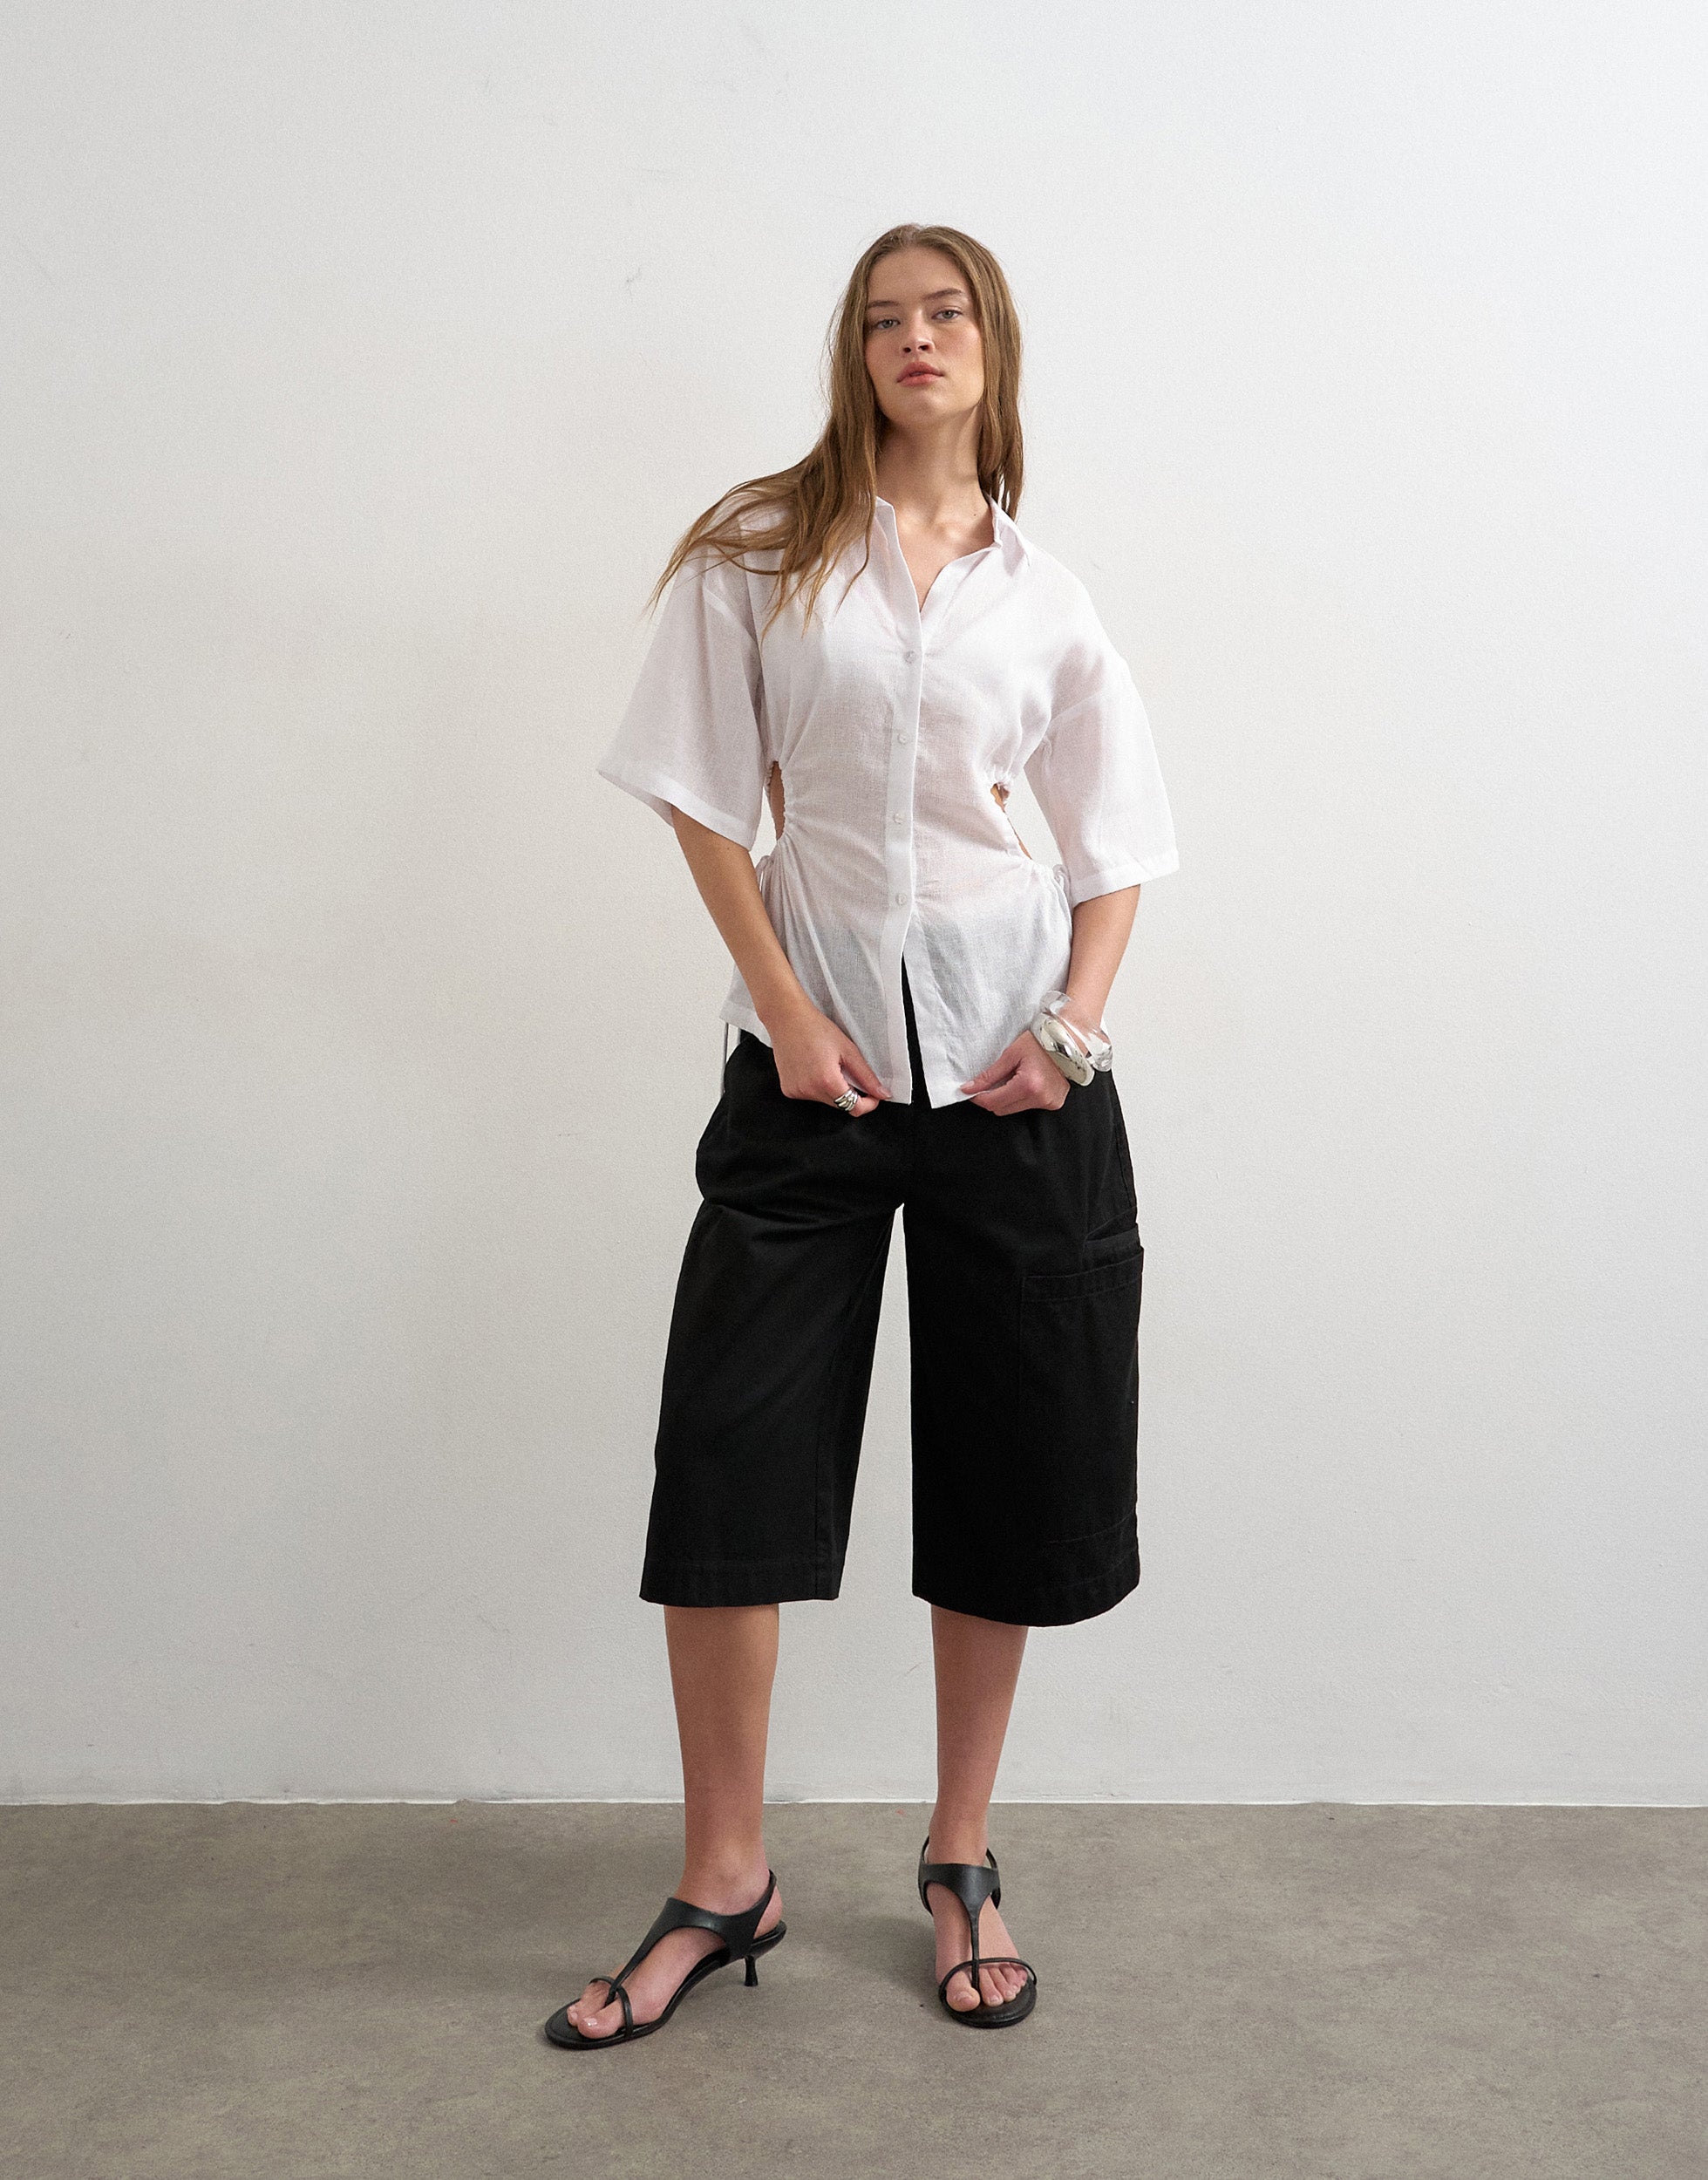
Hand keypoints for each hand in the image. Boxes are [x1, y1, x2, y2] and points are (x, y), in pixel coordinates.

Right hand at [767, 1003, 889, 1115]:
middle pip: (840, 1105)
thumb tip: (881, 1094)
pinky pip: (810, 1095)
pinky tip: (813, 1068)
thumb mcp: (848, 1050)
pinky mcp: (788, 1090)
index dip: (868, 1104)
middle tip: (848, 1071)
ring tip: (827, 1065)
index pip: (853, 1109)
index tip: (872, 1095)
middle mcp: (809, 1090)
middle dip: (850, 1094)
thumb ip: (866, 1076)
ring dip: (833, 1089)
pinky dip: (817, 1087)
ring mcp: (797, 1092)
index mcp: (827, 1081)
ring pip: (826, 1100)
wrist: (787, 1019)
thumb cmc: (816, 1029)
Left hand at [958, 1029, 1070, 1114]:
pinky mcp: (1053, 1104)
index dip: (978, 1097)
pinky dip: (1021, 1097)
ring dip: (1007, 1098)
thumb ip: (989, 1075)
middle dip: (992, 1097)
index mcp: (1028, 1085)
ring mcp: (1048, 1103)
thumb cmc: (1041, 1043)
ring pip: (1014, 1109)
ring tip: (1014, 1078)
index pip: (993, 1102)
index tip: (969, 1090)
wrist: (1067, 1041)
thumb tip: (969, 1088)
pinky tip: (1027, 1083)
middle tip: (992, 1081)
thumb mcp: (1011, 1054)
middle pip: (1002, 1109)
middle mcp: (1039, 1098)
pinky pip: (1028, 1106)